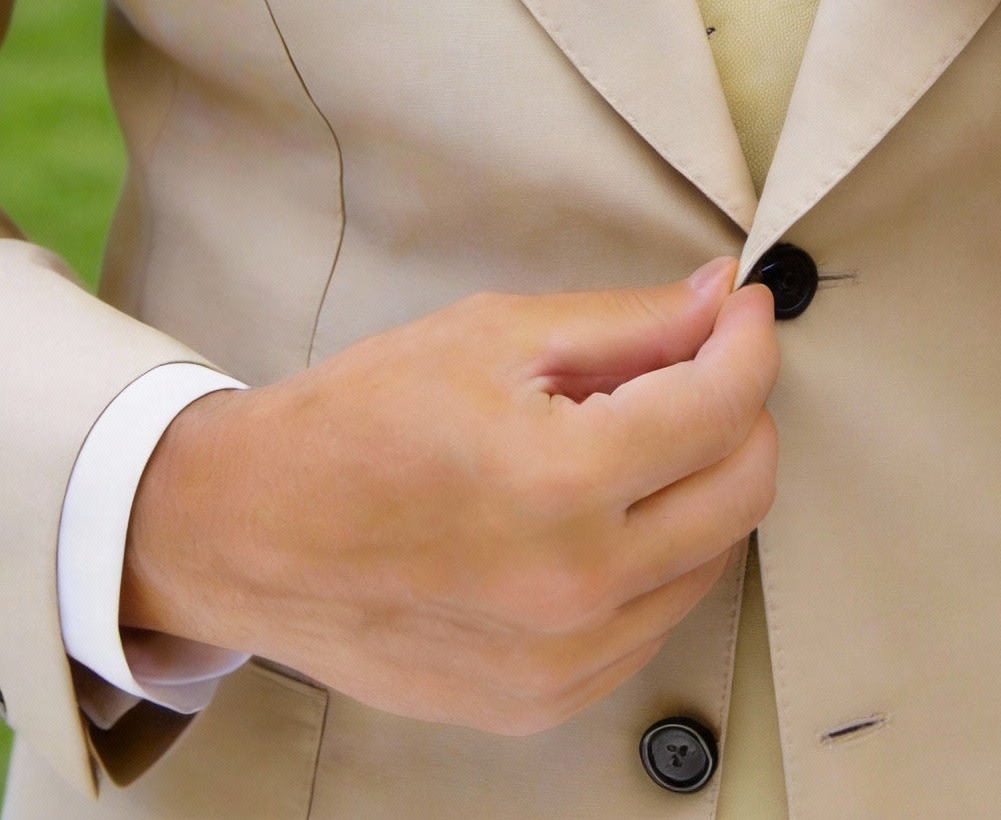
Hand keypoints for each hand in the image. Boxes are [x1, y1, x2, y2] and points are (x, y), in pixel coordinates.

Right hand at [121, 260, 778, 734]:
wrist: (251, 535)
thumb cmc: (357, 423)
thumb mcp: (493, 335)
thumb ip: (627, 322)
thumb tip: (722, 299)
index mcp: (561, 481)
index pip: (724, 405)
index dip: (749, 340)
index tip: (742, 310)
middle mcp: (576, 586)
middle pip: (745, 488)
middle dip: (740, 408)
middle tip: (698, 362)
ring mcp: (564, 661)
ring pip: (712, 557)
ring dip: (701, 484)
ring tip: (627, 436)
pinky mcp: (545, 701)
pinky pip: (654, 620)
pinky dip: (656, 555)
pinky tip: (599, 511)